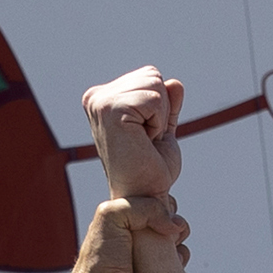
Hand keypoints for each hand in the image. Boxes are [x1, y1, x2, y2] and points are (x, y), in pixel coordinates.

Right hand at [82, 66, 186, 202]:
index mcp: (103, 98)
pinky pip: (154, 98)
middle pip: (152, 75)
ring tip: (144, 141)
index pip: (149, 76)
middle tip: (146, 140)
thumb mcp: (162, 129)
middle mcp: (96, 97)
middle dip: (161, 109)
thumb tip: (175, 83)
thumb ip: (167, 104)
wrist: (144, 197)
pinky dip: (158, 122)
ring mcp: (100, 102)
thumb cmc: (151, 169)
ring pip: (154, 84)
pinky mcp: (110, 109)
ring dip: (160, 116)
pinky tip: (143, 141)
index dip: (159, 107)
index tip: (146, 135)